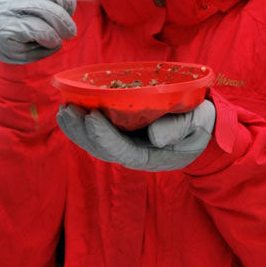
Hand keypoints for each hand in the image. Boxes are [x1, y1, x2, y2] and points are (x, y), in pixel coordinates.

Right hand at [0, 0, 77, 63]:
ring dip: (64, 25)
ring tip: (65, 32)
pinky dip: (53, 39)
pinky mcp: (4, 32)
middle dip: (68, 2)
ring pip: (48, 11)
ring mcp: (2, 10)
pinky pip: (42, 31)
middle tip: (69, 13)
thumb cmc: (35, 14)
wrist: (14, 46)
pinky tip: (50, 41)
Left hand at [56, 100, 215, 170]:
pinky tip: (70, 110)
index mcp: (151, 156)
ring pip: (95, 142)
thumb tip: (154, 135)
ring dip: (77, 128)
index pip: (121, 150)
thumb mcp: (198, 125)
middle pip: (101, 149)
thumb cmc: (200, 124)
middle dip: (82, 131)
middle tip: (68, 111)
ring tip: (63, 111)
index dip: (103, 135)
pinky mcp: (122, 134)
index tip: (91, 116)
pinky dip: (82, 122)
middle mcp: (134, 154)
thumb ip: (179, 129)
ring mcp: (126, 144)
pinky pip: (98, 132)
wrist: (202, 127)